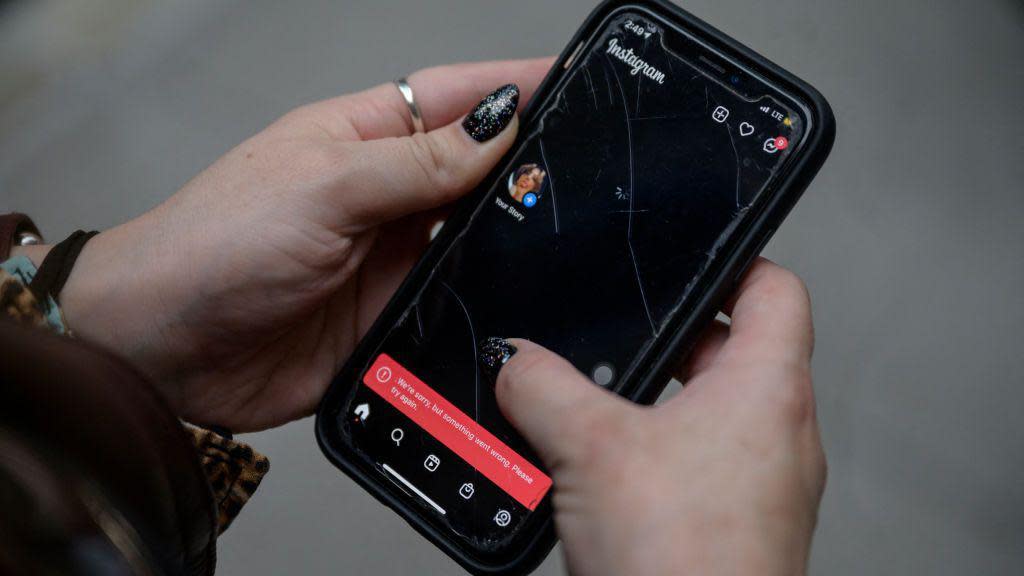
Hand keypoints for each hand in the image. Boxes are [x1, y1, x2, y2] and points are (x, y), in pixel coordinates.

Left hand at [40, 58, 551, 430]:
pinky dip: (487, 300)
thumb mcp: (324, 186)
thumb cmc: (216, 244)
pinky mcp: (391, 316)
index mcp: (364, 138)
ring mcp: (391, 258)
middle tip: (593, 172)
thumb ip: (416, 164)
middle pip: (477, 171)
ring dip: (514, 239)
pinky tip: (520, 300)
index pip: (456, 98)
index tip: (580, 82)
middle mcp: (385, 195)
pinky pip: (455, 302)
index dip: (515, 87)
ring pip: (475, 239)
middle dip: (530, 167)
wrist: (161, 349)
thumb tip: (498, 128)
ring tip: (569, 235)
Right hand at [495, 259, 824, 575]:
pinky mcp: (732, 523)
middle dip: (665, 341)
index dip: (734, 259)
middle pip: (730, 350)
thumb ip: (543, 386)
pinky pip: (693, 465)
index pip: (776, 288)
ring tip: (595, 405)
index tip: (692, 253)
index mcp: (766, 390)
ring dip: (651, 404)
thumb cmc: (687, 563)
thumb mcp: (590, 448)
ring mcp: (760, 484)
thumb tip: (514, 360)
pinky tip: (599, 472)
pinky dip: (650, 455)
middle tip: (617, 337)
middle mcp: (777, 434)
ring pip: (705, 412)